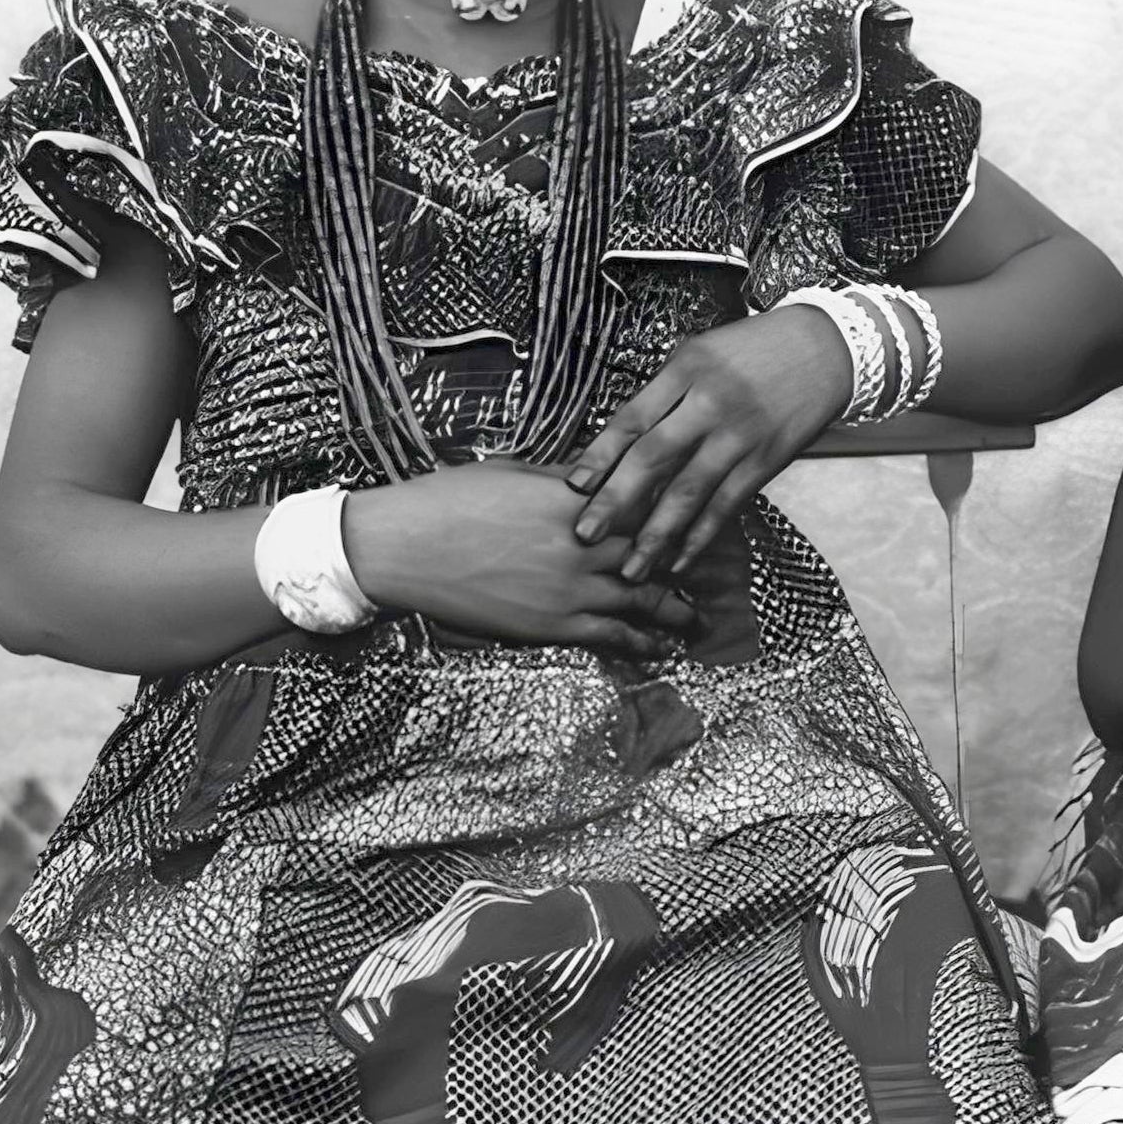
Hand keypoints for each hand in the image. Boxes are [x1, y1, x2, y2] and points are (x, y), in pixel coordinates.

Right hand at [343, 463, 699, 657]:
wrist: (404, 547)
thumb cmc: (448, 501)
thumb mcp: (511, 474)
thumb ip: (560, 482)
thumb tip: (593, 482)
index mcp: (573, 497)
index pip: (643, 501)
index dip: (676, 508)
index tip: (698, 510)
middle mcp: (583, 542)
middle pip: (656, 552)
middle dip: (689, 563)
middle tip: (717, 572)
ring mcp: (572, 587)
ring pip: (645, 600)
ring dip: (678, 611)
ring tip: (700, 619)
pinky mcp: (554, 624)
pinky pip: (614, 637)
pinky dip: (644, 643)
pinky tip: (663, 649)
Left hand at [565, 307, 853, 579]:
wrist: (825, 348)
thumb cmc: (753, 351)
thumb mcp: (702, 353)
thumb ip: (664, 394)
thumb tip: (620, 444)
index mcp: (686, 370)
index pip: (633, 418)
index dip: (600, 455)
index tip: (573, 487)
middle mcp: (711, 402)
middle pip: (654, 457)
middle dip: (616, 500)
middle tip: (586, 534)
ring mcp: (740, 435)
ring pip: (690, 491)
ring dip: (657, 534)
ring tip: (632, 568)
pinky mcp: (766, 460)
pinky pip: (726, 505)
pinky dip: (701, 535)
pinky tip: (679, 559)